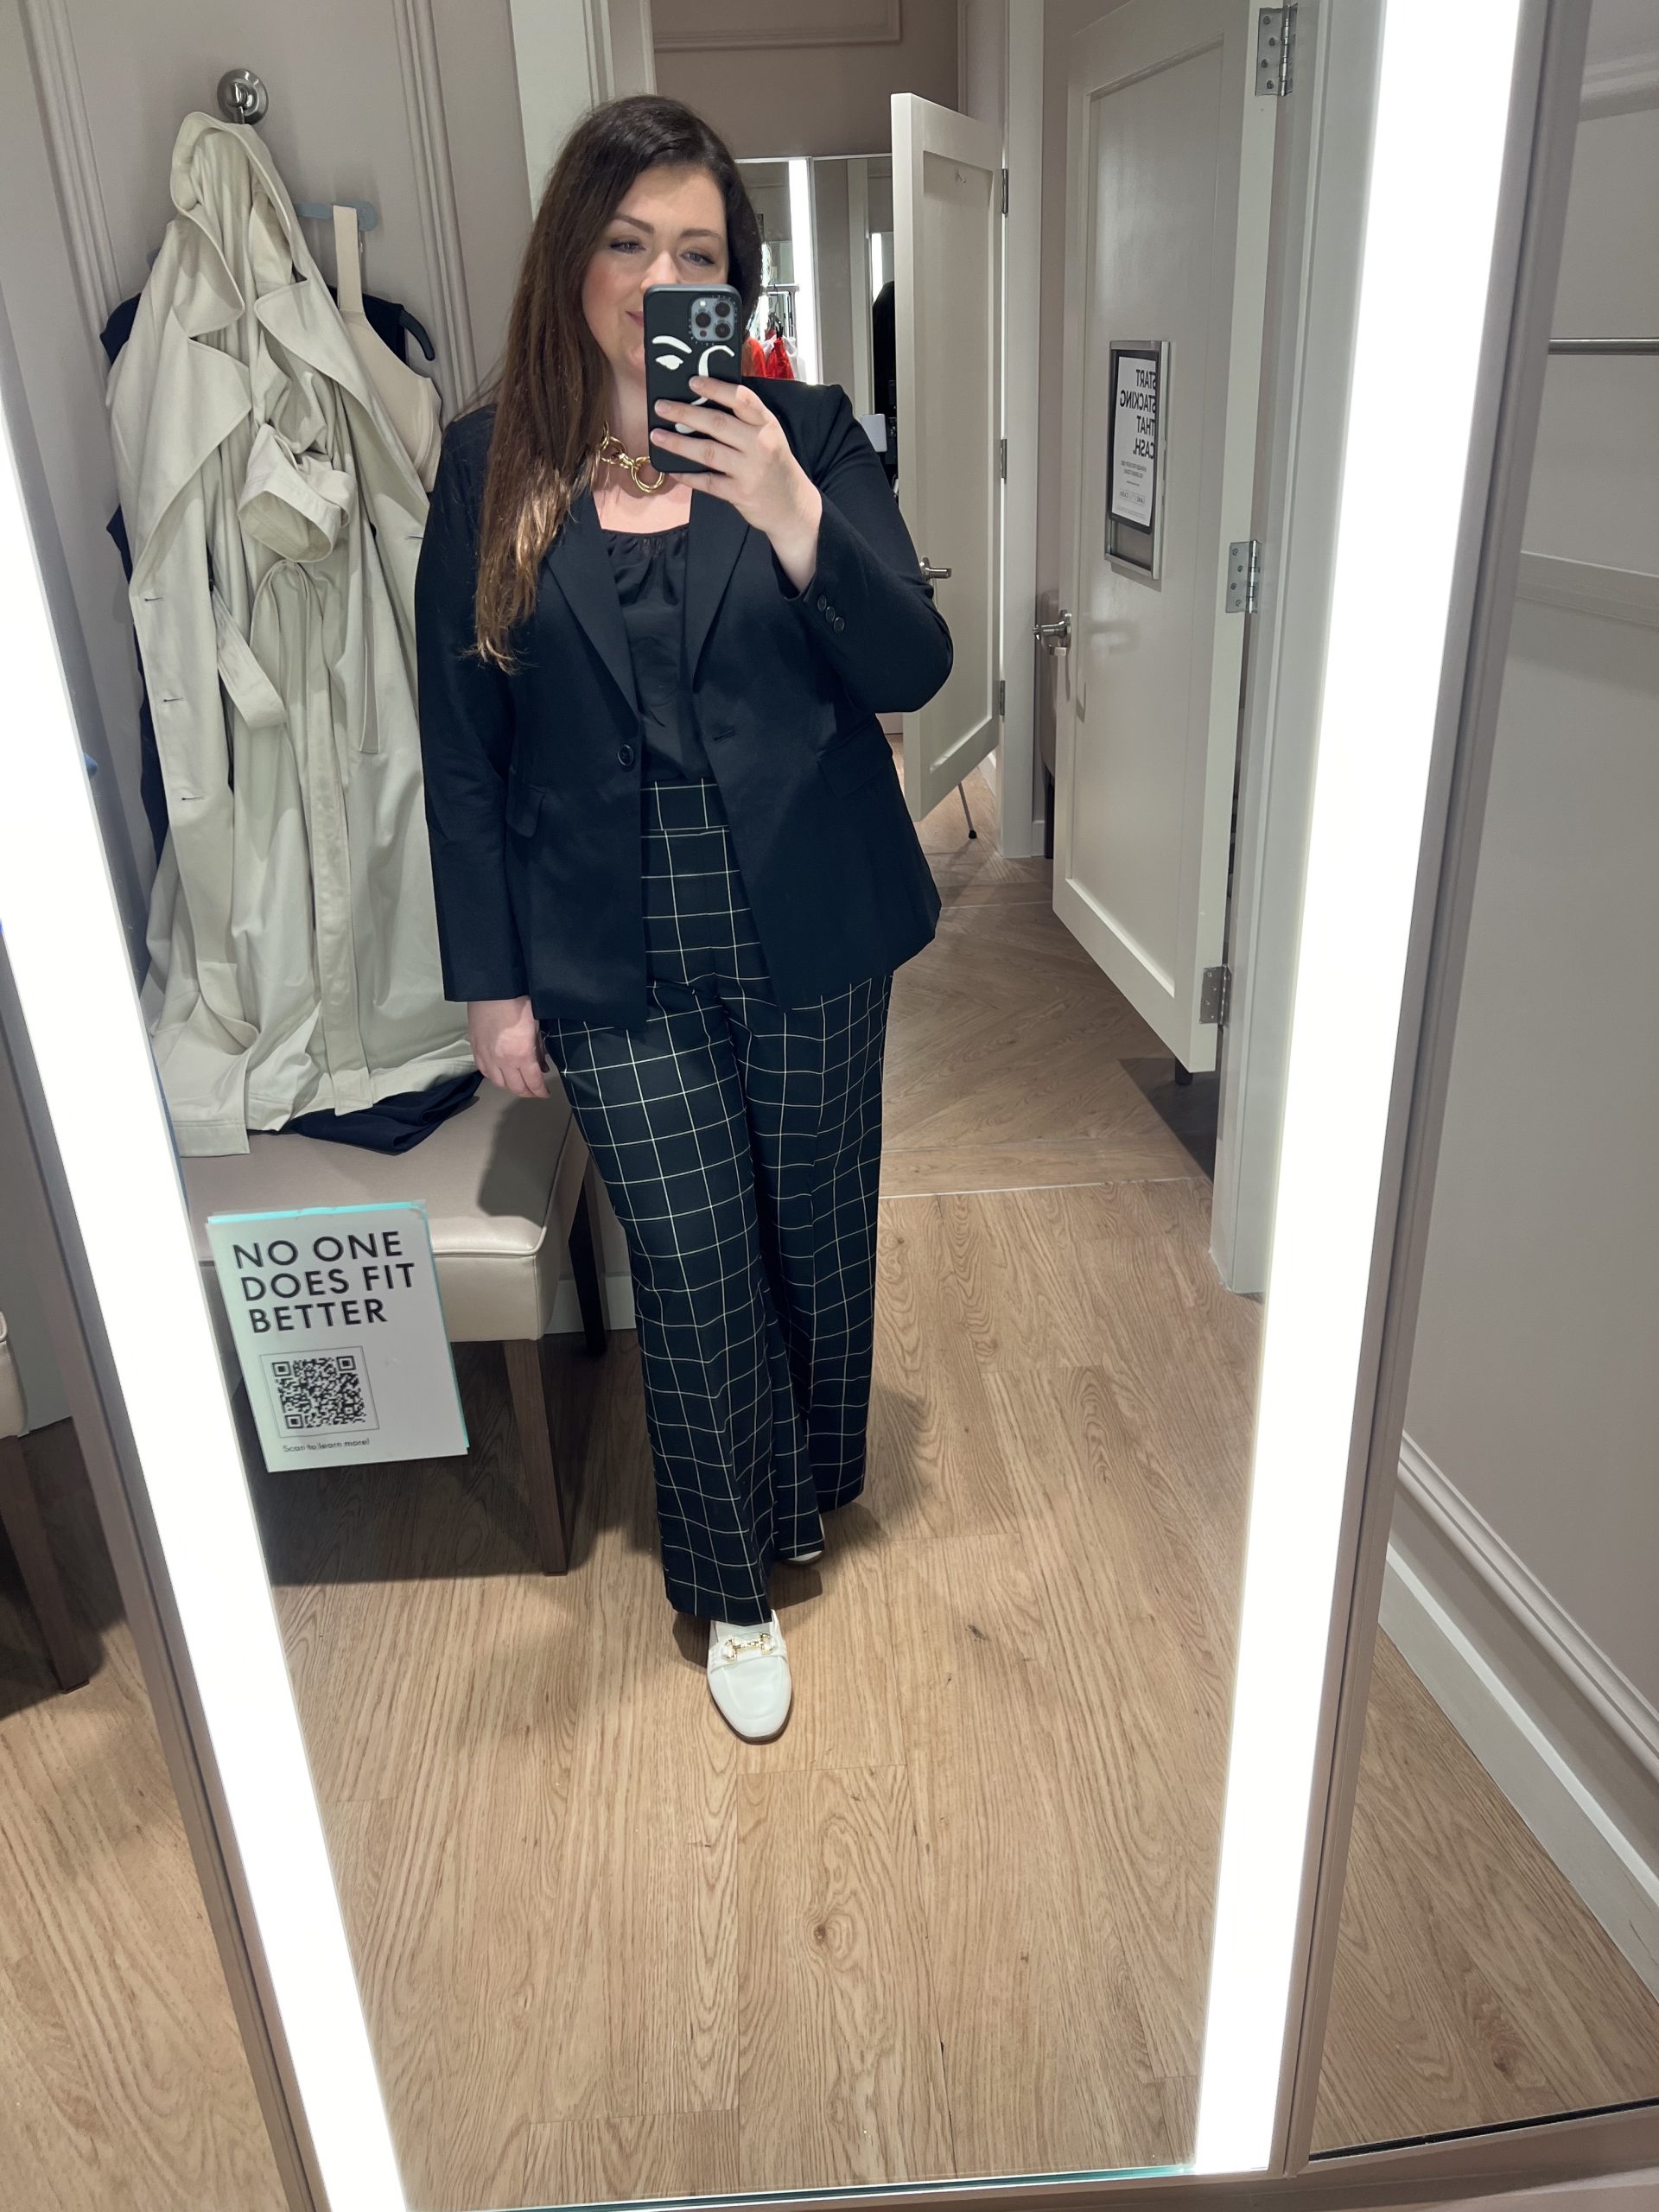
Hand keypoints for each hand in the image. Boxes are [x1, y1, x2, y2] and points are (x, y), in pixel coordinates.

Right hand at [467, 997, 548, 1097]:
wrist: (492, 989)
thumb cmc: (517, 1002)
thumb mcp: (536, 1027)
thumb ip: (539, 1049)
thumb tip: (542, 1066)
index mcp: (521, 1054)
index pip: (533, 1082)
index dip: (541, 1091)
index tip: (545, 1093)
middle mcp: (503, 1061)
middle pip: (516, 1087)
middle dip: (528, 1092)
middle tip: (534, 1091)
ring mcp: (487, 1056)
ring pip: (498, 1083)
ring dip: (510, 1086)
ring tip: (519, 1083)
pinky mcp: (476, 1050)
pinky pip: (485, 1071)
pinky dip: (494, 1076)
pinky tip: (501, 1074)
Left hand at [650, 377, 821, 590]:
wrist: (792, 506)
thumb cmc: (774, 465)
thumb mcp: (769, 436)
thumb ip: (745, 420)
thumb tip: (704, 403)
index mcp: (767, 424)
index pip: (742, 399)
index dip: (716, 388)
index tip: (692, 381)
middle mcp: (760, 444)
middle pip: (717, 423)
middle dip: (684, 413)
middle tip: (661, 407)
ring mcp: (749, 471)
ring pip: (707, 452)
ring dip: (678, 443)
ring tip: (657, 435)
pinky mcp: (739, 494)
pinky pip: (707, 482)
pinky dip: (687, 475)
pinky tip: (672, 469)